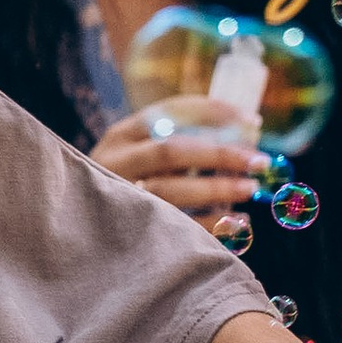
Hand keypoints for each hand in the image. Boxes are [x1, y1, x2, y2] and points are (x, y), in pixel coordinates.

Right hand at [90, 96, 260, 231]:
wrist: (82, 230)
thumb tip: (248, 136)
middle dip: (221, 154)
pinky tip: (237, 220)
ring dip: (217, 189)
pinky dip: (209, 223)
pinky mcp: (128, 230)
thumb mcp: (143, 156)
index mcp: (122, 134)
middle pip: (172, 152)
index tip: (252, 121)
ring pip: (171, 191)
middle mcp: (115, 161)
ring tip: (250, 189)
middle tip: (259, 161)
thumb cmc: (130, 186)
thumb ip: (183, 143)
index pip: (171, 111)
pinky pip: (175, 227)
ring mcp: (118, 197)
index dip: (215, 113)